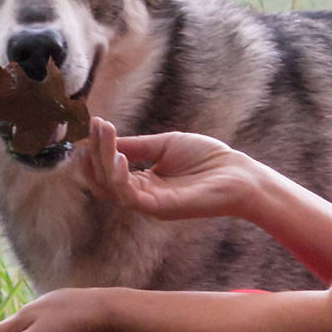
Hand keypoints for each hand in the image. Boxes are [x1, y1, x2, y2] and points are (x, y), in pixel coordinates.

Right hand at [74, 118, 262, 221]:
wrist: (238, 175)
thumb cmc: (207, 159)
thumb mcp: (165, 145)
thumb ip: (137, 145)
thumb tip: (107, 139)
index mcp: (143, 182)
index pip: (107, 170)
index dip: (97, 149)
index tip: (94, 123)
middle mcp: (142, 195)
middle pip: (102, 181)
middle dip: (93, 154)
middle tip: (95, 127)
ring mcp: (150, 203)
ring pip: (111, 187)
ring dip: (102, 159)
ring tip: (104, 132)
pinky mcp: (160, 208)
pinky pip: (129, 196)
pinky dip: (118, 177)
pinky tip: (119, 155)